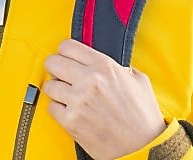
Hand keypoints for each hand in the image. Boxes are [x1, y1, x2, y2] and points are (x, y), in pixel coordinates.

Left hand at [43, 39, 166, 158]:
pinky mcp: (71, 120)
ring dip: (57, 90)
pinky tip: (72, 111)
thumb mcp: (138, 80)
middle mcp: (89, 80)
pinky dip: (59, 110)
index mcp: (104, 66)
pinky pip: (51, 107)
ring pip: (49, 85)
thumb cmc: (142, 116)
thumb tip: (99, 62)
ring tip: (69, 97)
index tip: (67, 59)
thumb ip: (116, 67)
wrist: (143, 146)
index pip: (67, 46)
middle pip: (52, 62)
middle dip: (56, 68)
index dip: (65, 52)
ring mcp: (78, 100)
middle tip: (63, 76)